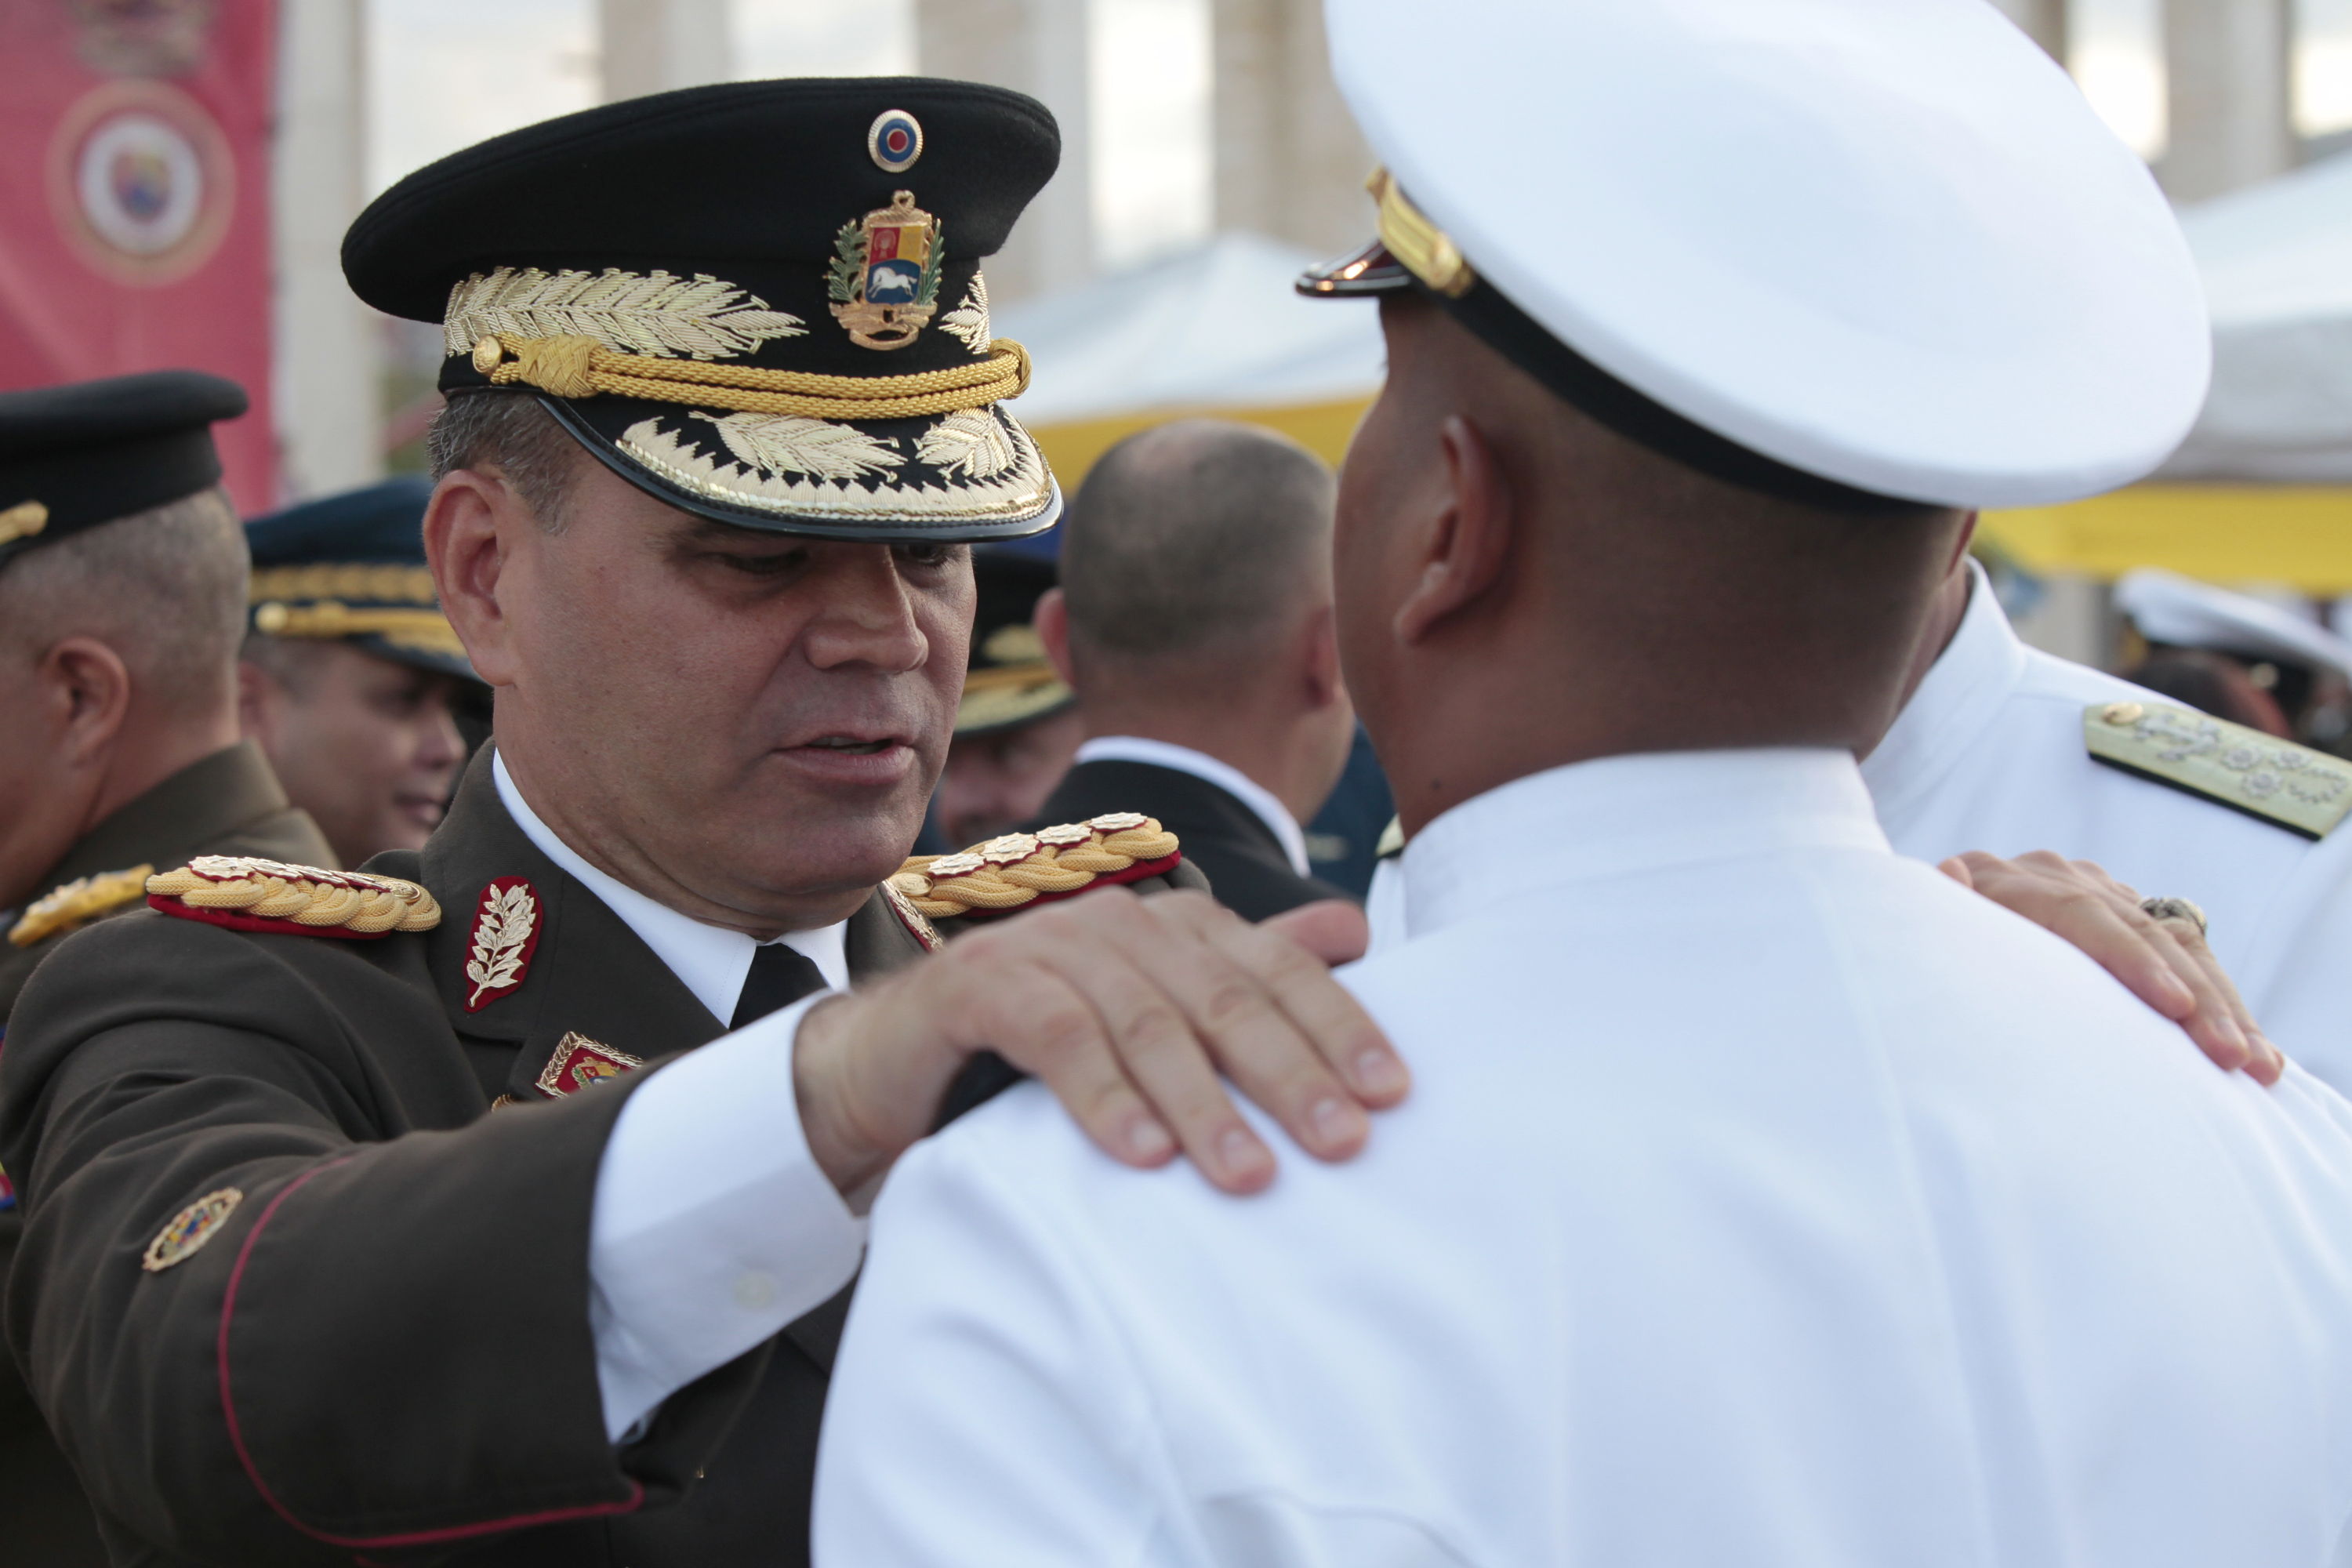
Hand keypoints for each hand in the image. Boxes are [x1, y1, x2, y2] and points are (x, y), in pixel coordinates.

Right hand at [791, 890, 1405, 1199]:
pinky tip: (1144, 1156)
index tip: (1391, 1094)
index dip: (1335, 1025)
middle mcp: (1115, 921)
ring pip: (1144, 1021)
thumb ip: (1244, 975)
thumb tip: (1355, 931)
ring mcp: (1043, 945)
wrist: (893, 1063)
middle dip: (1287, 1072)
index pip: (1272, 967)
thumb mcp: (1152, 1017)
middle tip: (1341, 1142)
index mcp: (1171, 924)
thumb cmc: (1040, 1049)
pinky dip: (1103, 1098)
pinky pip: (1055, 1037)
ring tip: (1251, 1176)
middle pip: (1220, 995)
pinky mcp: (979, 986)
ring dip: (1202, 1104)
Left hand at [1940, 850, 2280, 1083]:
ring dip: (2224, 1007)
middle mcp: (2055, 877)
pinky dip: (2222, 1005)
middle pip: (2140, 931)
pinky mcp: (2125, 915)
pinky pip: (2185, 958)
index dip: (2130, 958)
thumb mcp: (1919, 936)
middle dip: (2197, 996)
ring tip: (2258, 1067)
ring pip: (2175, 945)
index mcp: (2003, 882)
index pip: (2079, 914)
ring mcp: (2096, 892)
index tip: (2174, 1006)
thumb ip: (1941, 910)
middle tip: (2231, 1056)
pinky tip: (2259, 1051)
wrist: (1916, 932)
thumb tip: (1948, 873)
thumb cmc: (1913, 955)